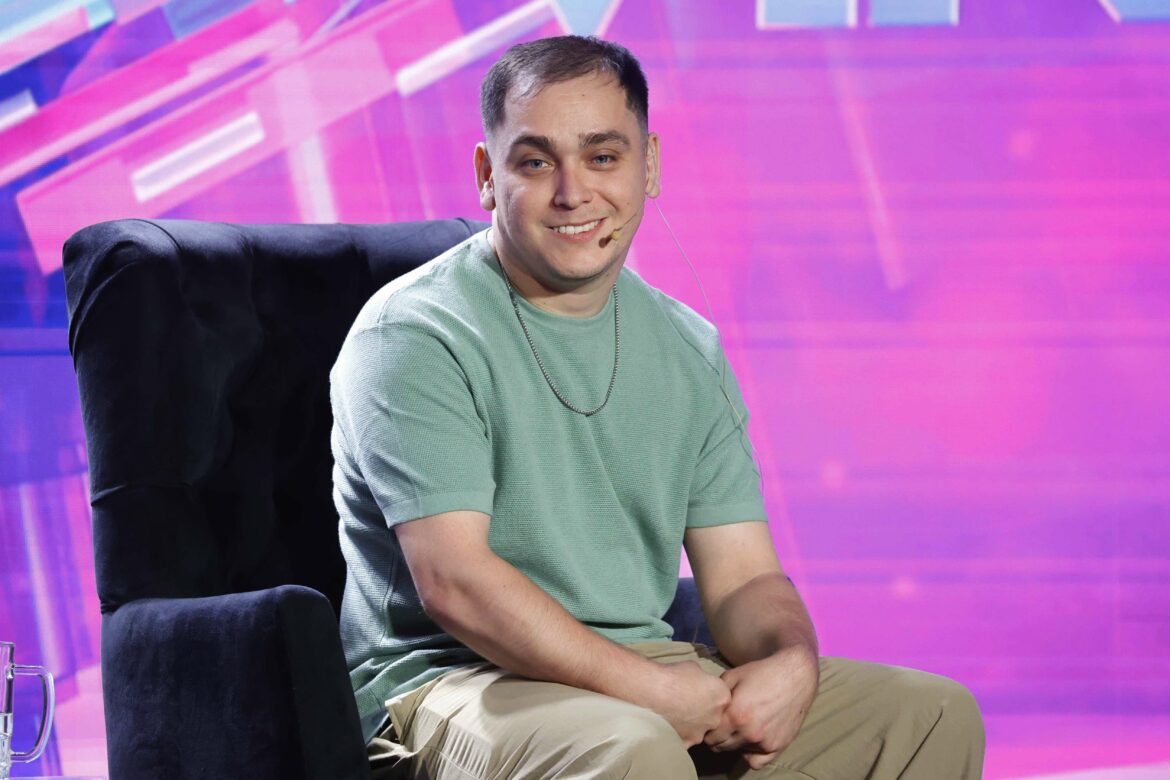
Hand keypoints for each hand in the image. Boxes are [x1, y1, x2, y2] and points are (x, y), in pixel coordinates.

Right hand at [643, 660, 731, 746]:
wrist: (653, 692)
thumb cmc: (674, 675)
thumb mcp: (694, 668)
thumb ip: (703, 680)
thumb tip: (700, 684)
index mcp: (722, 696)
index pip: (722, 696)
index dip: (711, 693)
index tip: (699, 690)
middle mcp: (716, 717)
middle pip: (714, 715)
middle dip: (704, 710)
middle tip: (687, 703)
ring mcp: (701, 733)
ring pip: (700, 729)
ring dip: (692, 723)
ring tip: (675, 714)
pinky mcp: (686, 743)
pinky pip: (685, 739)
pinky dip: (679, 733)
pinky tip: (669, 725)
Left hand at [703, 648, 817, 769]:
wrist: (794, 675)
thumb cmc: (761, 673)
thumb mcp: (732, 676)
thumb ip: (716, 696)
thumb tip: (704, 709)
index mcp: (734, 715)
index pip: (709, 737)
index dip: (707, 729)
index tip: (711, 722)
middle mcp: (749, 732)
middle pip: (720, 747)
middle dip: (718, 737)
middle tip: (722, 726)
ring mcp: (764, 742)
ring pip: (736, 752)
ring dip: (733, 743)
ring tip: (737, 729)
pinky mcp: (777, 746)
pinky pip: (756, 762)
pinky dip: (750, 754)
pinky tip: (749, 741)